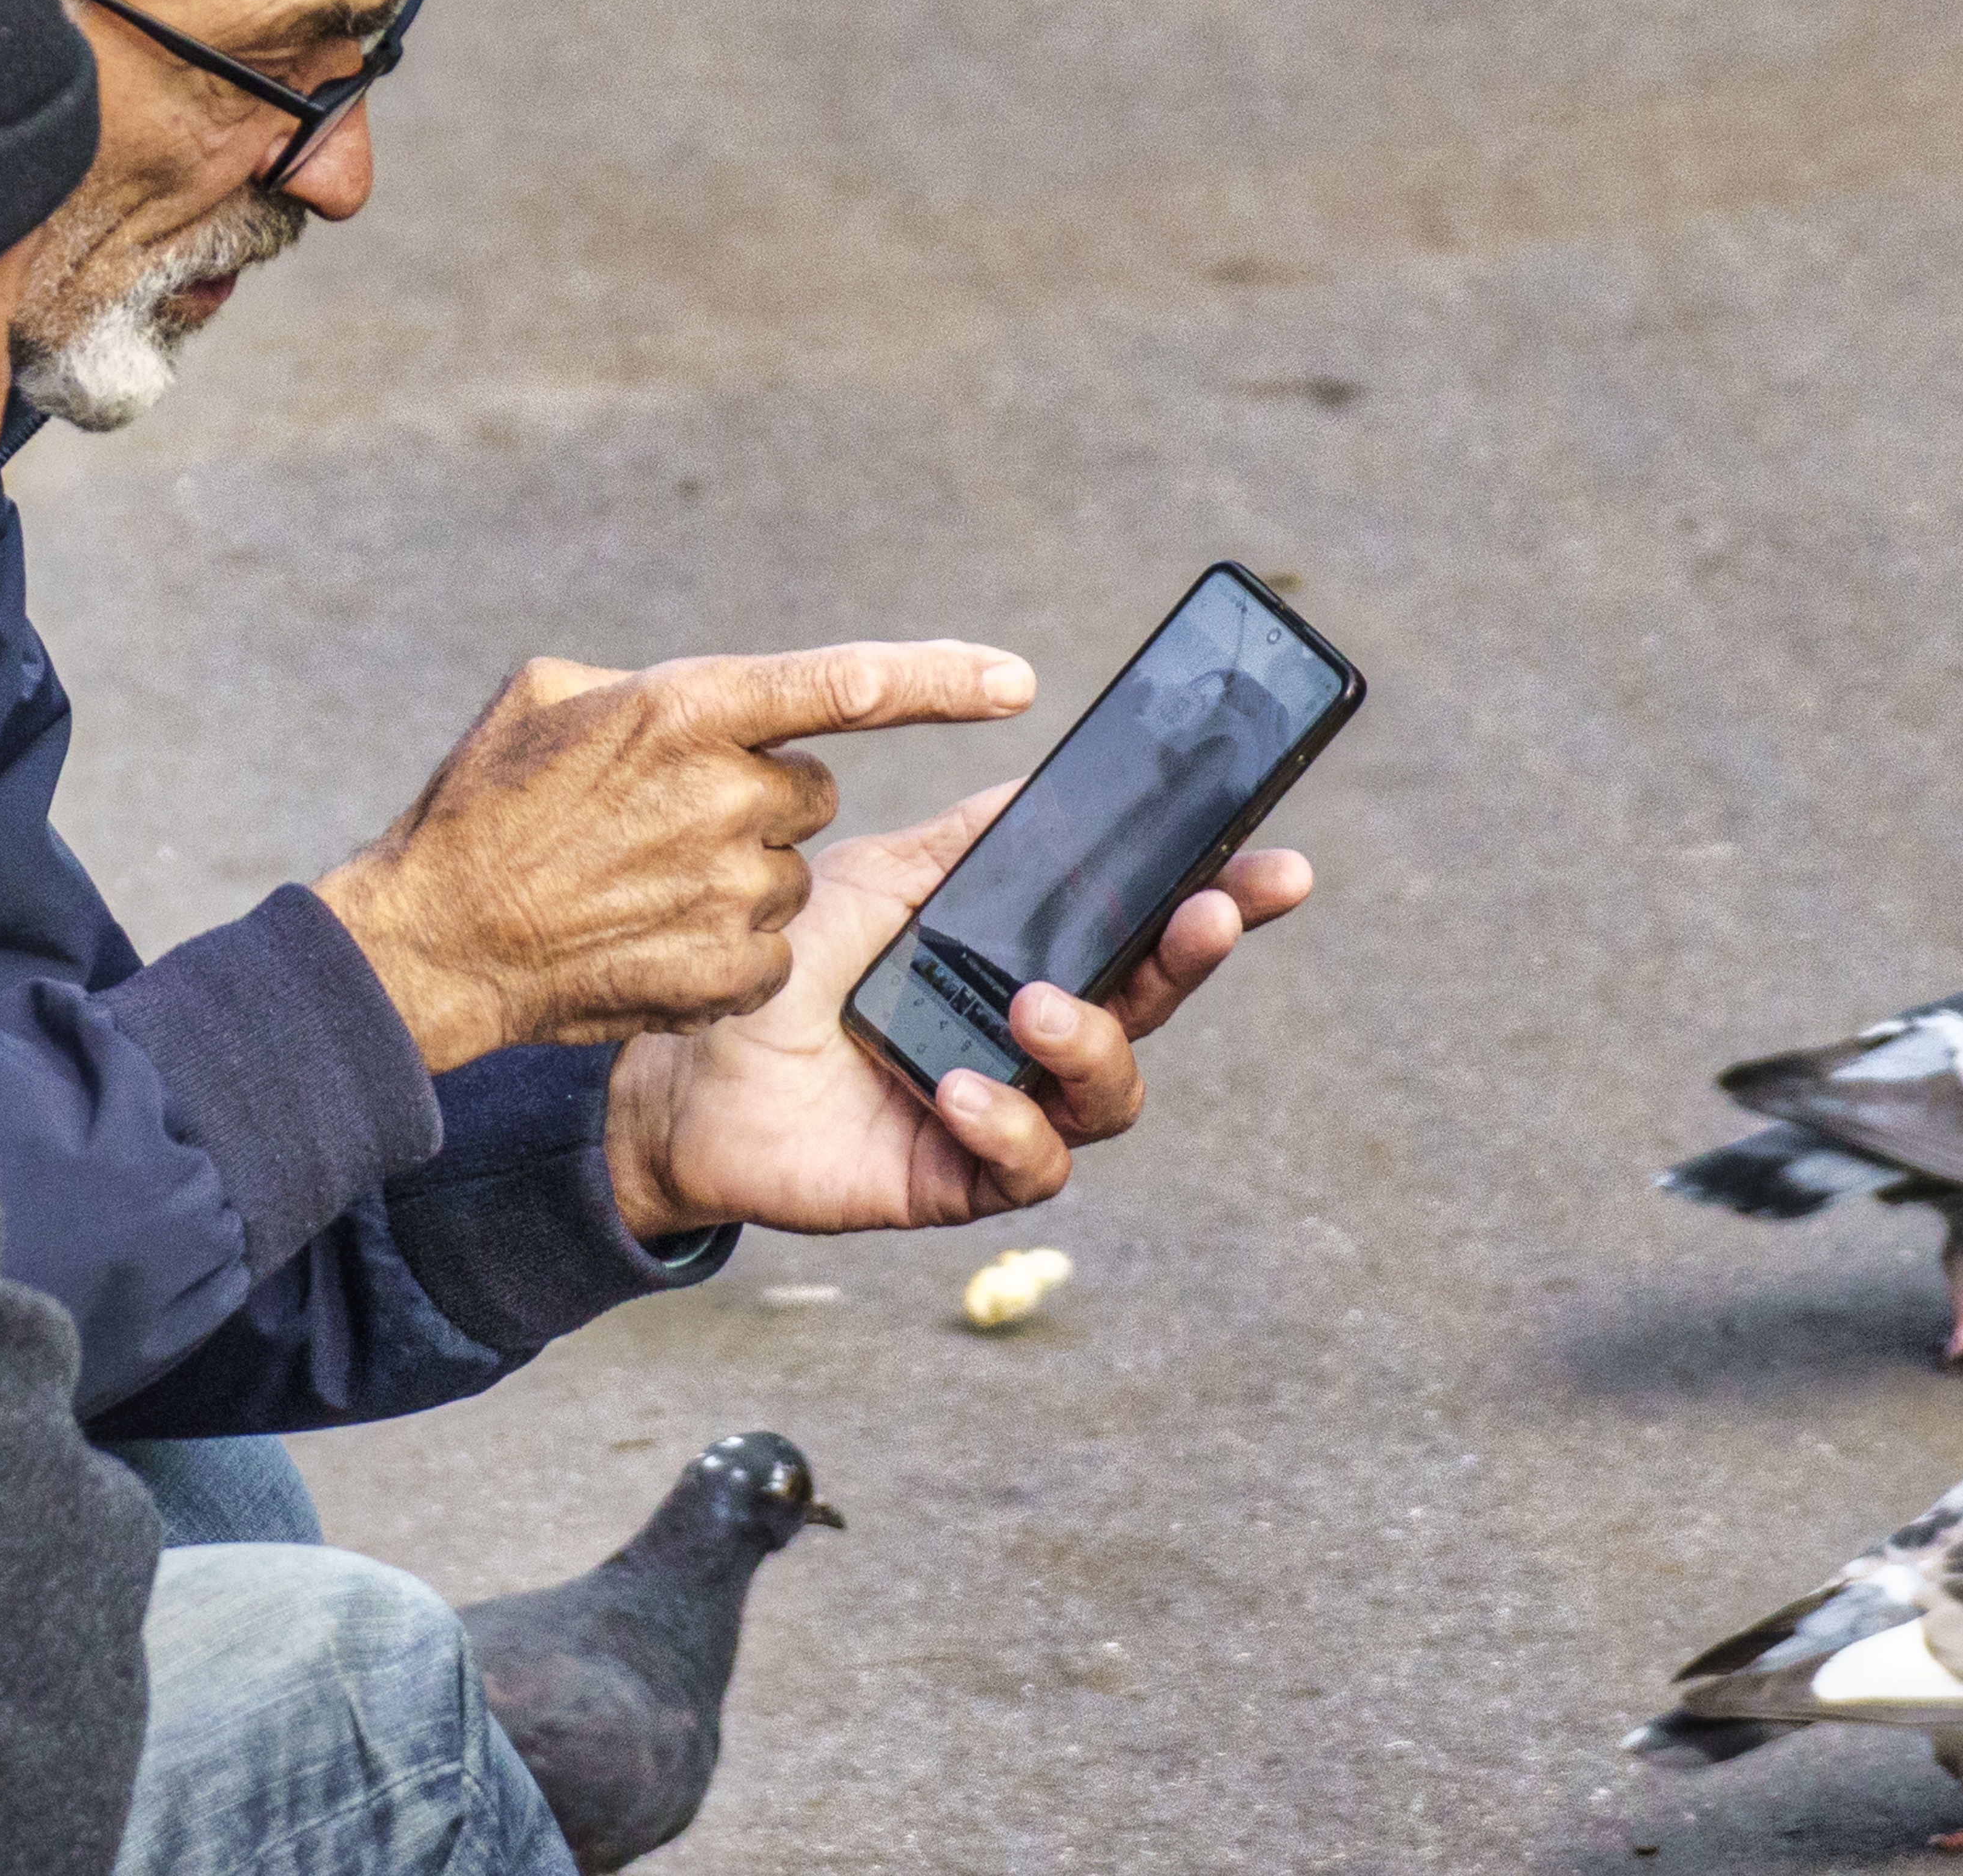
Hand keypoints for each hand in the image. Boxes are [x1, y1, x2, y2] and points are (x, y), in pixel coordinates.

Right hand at [315, 641, 1035, 1069]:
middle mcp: (726, 796)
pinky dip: (723, 946)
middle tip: (668, 819)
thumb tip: (715, 705)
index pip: (846, 685)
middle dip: (757, 801)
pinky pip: (770, 947)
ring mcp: (731, 891)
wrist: (436, 941)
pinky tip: (650, 940)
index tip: (1015, 680)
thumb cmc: (481, 808)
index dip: (941, 679)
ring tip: (641, 885)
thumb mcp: (547, 699)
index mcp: (690, 708)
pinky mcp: (728, 970)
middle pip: (809, 790)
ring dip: (736, 874)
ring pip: (788, 873)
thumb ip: (653, 689)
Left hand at [601, 780, 1311, 1234]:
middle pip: (1154, 1006)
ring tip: (1036, 1007)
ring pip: (1110, 1097)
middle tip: (1212, 917)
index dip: (1221, 901)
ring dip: (1091, 1048)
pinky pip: (1028, 1165)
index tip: (1278, 866)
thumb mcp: (882, 877)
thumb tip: (1059, 783)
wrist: (685, 1063)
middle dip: (1196, 959)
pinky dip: (1010, 1124)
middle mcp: (1034, 1037)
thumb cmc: (787, 968)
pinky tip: (964, 1088)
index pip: (1147, 929)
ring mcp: (1007, 1111)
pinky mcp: (958, 1179)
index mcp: (1032, 958)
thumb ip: (970, 839)